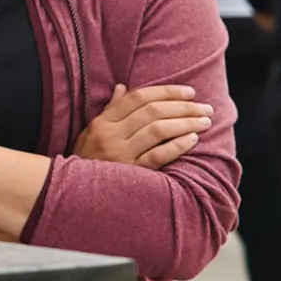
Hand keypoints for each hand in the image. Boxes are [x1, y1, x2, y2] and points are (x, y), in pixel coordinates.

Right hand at [74, 84, 211, 168]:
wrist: (75, 192)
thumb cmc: (86, 159)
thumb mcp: (91, 131)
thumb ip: (110, 110)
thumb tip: (123, 87)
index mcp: (102, 122)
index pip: (138, 98)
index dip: (166, 91)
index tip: (189, 92)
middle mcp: (111, 135)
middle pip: (152, 112)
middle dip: (183, 107)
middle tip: (205, 107)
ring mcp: (121, 154)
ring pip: (158, 130)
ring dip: (185, 124)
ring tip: (205, 122)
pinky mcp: (131, 173)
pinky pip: (158, 156)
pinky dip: (177, 145)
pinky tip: (193, 139)